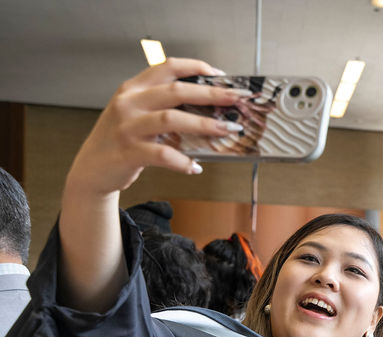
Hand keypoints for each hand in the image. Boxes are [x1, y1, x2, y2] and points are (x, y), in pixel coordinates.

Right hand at [65, 58, 249, 197]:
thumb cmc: (122, 139)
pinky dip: (182, 160)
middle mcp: (129, 103)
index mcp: (134, 88)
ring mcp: (127, 127)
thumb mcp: (137, 113)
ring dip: (203, 124)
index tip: (221, 74)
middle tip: (236, 99)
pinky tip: (195, 166)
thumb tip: (209, 107)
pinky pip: (162, 154)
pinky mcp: (128, 152)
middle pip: (175, 91)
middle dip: (211, 94)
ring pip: (171, 119)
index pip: (167, 67)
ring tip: (227, 129)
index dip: (196, 68)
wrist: (92, 169)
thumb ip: (163, 105)